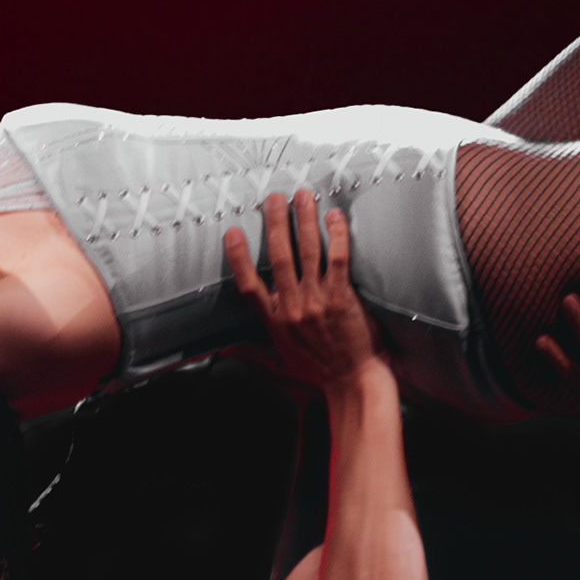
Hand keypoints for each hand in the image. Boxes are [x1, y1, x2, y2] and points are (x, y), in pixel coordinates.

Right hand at [223, 190, 383, 390]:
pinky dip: (336, 236)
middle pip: (279, 258)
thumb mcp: (280, 363)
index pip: (248, 285)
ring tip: (303, 197)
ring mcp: (317, 301)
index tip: (233, 233)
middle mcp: (293, 308)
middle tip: (273, 199)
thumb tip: (228, 352)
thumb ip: (253, 352)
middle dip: (275, 224)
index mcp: (275, 321)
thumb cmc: (319, 373)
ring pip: (307, 253)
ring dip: (304, 221)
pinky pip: (337, 259)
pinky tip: (333, 218)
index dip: (238, 257)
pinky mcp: (341, 299)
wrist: (351, 382)